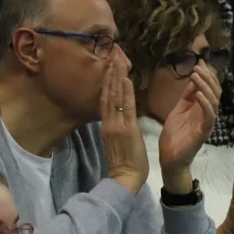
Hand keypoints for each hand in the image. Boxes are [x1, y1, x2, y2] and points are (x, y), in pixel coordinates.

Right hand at [100, 59, 149, 196]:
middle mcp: (109, 122)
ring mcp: (117, 125)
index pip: (106, 99)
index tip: (109, 66)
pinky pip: (126, 107)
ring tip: (117, 60)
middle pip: (108, 93)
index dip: (107, 82)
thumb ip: (117, 127)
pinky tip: (125, 78)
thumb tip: (120, 116)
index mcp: (107, 125)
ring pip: (115, 97)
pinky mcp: (127, 129)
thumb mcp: (117, 142)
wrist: (124, 179)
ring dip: (116, 77)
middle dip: (110, 74)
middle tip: (112, 55)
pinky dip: (125, 92)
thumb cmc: (124, 164)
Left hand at [159, 62, 221, 193]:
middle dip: (208, 77)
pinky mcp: (203, 132)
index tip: (199, 61)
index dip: (207, 74)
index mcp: (201, 109)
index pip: (210, 88)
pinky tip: (198, 93)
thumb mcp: (178, 110)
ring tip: (196, 75)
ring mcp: (207, 123)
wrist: (170, 158)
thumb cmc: (173, 136)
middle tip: (198, 66)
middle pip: (215, 92)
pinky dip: (205, 103)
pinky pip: (209, 116)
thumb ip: (186, 97)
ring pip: (214, 101)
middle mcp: (207, 115)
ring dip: (205, 86)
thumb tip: (193, 80)